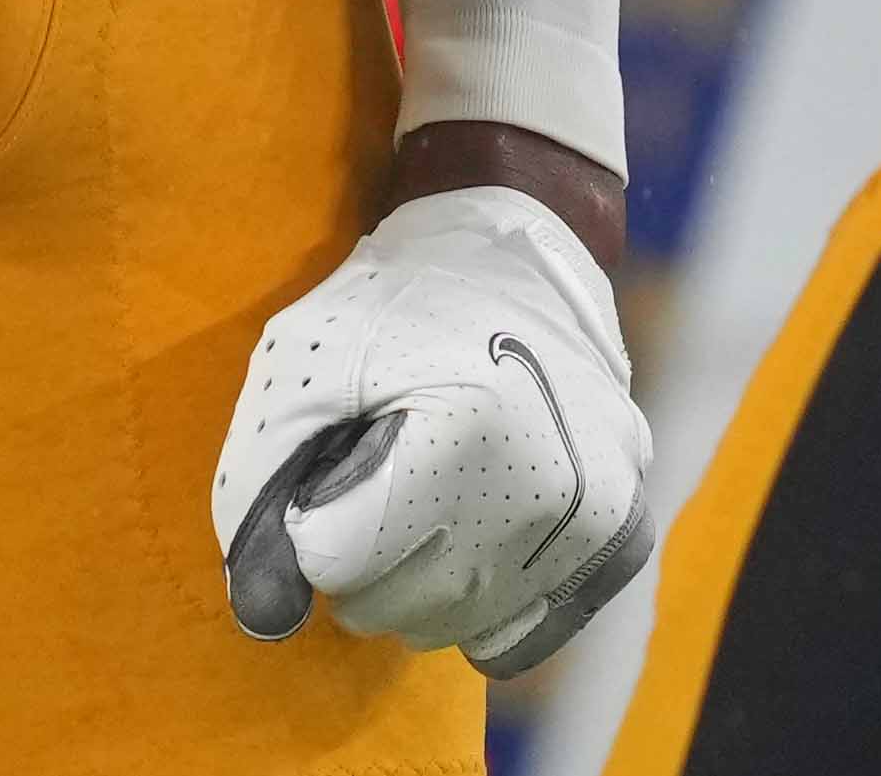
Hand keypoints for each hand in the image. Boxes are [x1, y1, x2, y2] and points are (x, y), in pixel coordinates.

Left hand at [215, 187, 656, 676]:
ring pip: (446, 626)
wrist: (516, 251)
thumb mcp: (301, 360)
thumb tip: (264, 614)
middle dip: (359, 552)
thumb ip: (259, 483)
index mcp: (465, 434)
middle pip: (390, 605)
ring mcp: (595, 523)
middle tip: (380, 471)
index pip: (336, 562)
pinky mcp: (621, 540)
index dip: (315, 514)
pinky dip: (472, 598)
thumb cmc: (397, 302)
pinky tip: (471, 527)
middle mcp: (547, 492)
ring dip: (411, 579)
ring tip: (426, 491)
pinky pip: (510, 630)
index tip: (339, 459)